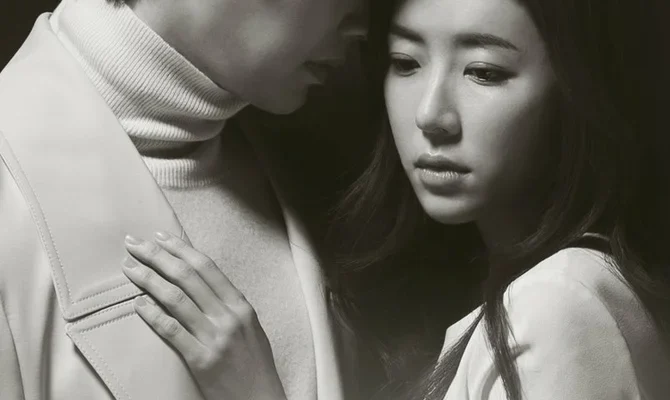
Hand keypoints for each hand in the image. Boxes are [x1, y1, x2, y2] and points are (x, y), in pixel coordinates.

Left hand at [121, 232, 286, 399]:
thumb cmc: (254, 365)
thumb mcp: (250, 328)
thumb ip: (228, 305)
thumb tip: (199, 283)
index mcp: (241, 306)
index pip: (206, 267)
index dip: (181, 249)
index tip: (160, 237)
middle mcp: (229, 317)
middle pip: (187, 276)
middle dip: (158, 256)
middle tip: (135, 244)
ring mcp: (216, 338)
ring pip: (176, 299)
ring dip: (148, 280)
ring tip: (129, 269)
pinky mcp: (202, 360)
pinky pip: (172, 331)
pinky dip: (152, 314)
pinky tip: (138, 303)